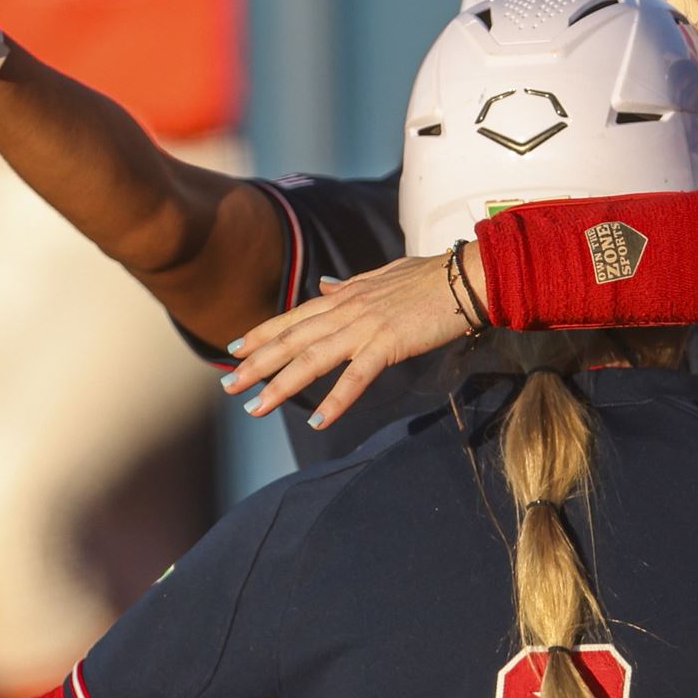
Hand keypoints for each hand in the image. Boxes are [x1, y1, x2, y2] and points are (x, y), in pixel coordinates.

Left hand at [223, 245, 484, 428]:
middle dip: (257, 364)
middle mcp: (348, 310)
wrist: (468, 277)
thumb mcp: (385, 275)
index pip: (294, 317)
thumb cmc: (433, 277)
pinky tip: (317, 421)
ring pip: (312, 360)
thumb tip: (325, 287)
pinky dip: (335, 401)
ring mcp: (366, 327)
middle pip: (292, 340)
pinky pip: (356, 377)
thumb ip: (352, 285)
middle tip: (228, 386)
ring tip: (255, 407)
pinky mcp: (389, 344)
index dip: (262, 333)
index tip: (235, 348)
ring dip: (280, 385)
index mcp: (347, 295)